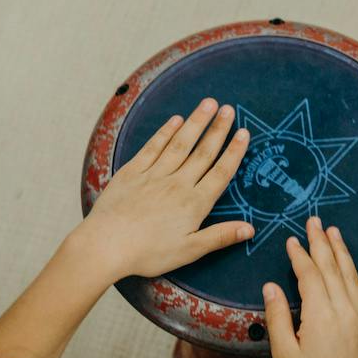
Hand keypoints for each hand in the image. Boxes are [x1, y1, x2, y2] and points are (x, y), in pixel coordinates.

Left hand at [74, 98, 251, 279]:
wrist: (107, 244)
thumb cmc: (149, 252)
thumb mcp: (189, 250)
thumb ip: (220, 236)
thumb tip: (250, 229)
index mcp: (194, 203)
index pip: (220, 173)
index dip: (233, 152)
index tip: (243, 133)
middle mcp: (177, 184)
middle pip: (202, 152)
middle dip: (218, 129)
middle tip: (229, 109)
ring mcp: (154, 175)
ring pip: (180, 144)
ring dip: (195, 123)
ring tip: (208, 104)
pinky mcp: (132, 172)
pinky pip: (152, 147)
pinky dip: (165, 132)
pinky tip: (175, 120)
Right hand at [263, 217, 357, 357]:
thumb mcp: (283, 353)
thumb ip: (277, 317)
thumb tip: (271, 287)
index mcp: (320, 317)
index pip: (309, 275)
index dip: (300, 256)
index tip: (292, 241)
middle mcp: (345, 313)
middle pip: (332, 269)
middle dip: (321, 243)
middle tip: (314, 222)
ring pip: (352, 276)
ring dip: (342, 252)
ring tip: (334, 232)